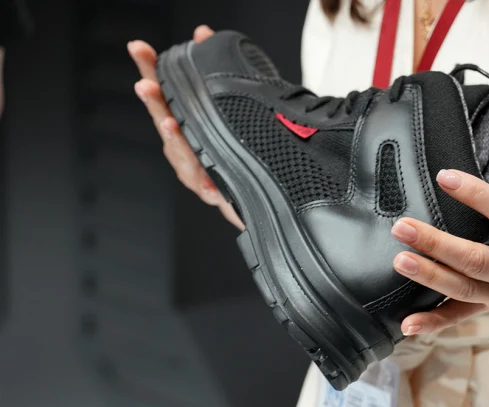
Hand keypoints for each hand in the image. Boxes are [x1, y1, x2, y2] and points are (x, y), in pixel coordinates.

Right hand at [128, 25, 244, 230]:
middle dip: (155, 103)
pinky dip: (206, 184)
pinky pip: (208, 188)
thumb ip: (218, 72)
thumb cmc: (238, 153)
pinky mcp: (213, 194)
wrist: (256, 198)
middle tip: (146, 86)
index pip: (165, 92)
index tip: (139, 49)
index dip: (150, 70)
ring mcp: (195, 171)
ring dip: (175, 140)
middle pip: (164, 121)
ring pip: (181, 156)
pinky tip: (209, 181)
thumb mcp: (231, 112)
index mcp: (187, 124)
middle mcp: (184, 147)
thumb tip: (204, 35)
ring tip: (172, 125)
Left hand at [392, 170, 488, 335]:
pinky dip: (434, 323)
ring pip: (464, 288)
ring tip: (400, 260)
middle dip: (437, 244)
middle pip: (476, 260)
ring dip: (429, 275)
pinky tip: (408, 324)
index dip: (476, 196)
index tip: (444, 177)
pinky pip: (462, 316)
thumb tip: (478, 195)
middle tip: (403, 227)